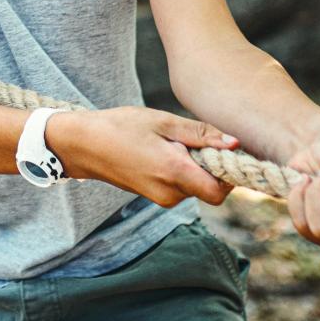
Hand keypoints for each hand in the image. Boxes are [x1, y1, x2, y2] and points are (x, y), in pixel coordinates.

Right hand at [47, 107, 239, 206]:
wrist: (84, 144)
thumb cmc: (122, 126)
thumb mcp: (163, 122)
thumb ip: (201, 134)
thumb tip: (235, 144)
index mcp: (174, 172)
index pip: (220, 190)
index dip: (228, 173)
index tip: (222, 151)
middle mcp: (170, 193)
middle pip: (210, 189)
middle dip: (210, 167)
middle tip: (193, 140)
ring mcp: (161, 198)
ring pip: (195, 187)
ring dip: (194, 168)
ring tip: (171, 143)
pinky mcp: (155, 197)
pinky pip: (180, 187)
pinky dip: (181, 172)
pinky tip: (163, 152)